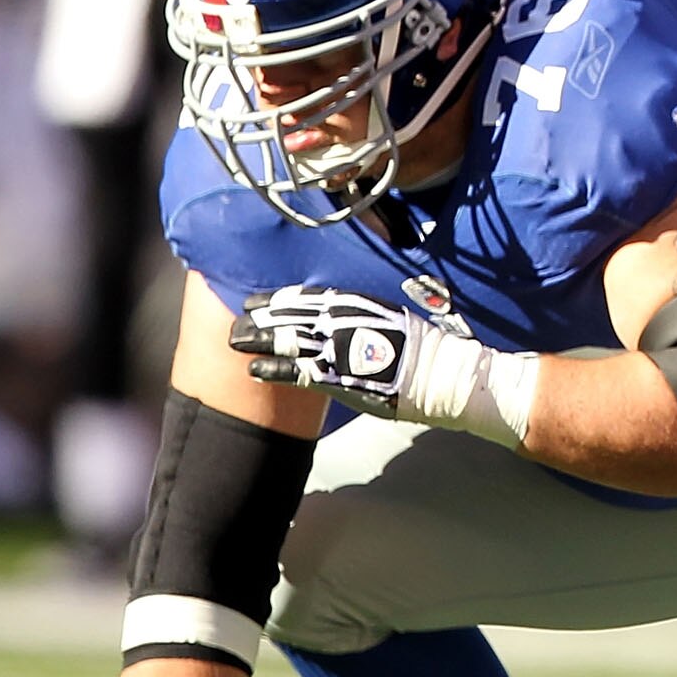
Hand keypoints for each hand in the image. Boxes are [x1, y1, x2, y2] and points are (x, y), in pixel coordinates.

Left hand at [230, 285, 429, 411]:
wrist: (440, 376)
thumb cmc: (422, 348)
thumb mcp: (393, 318)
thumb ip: (363, 314)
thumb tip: (340, 314)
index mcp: (358, 304)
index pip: (307, 298)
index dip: (278, 299)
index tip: (257, 300)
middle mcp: (343, 323)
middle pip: (290, 316)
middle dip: (261, 318)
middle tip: (239, 319)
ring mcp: (337, 350)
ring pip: (286, 340)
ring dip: (258, 339)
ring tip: (236, 340)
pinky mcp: (337, 378)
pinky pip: (295, 372)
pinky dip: (271, 370)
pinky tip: (253, 370)